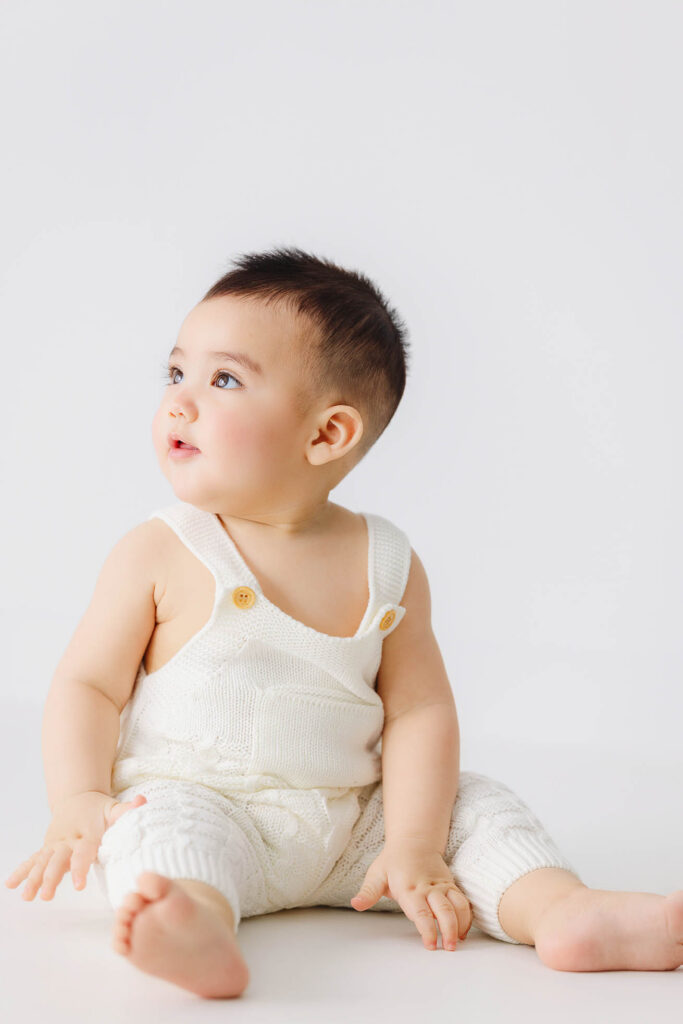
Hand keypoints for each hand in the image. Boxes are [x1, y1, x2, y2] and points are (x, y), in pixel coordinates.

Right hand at [5, 790, 146, 900]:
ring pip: (42, 862)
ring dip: (33, 878)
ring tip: (27, 897)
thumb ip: (128, 810)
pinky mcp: (47, 848)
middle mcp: (67, 839)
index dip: (80, 866)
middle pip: (58, 859)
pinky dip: (22, 871)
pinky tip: (11, 885)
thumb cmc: (99, 809)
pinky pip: (32, 860)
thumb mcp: (114, 808)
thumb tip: (143, 802)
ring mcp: (55, 844)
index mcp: (86, 833)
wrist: (78, 797)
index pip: (83, 851)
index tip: (78, 884)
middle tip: (46, 895)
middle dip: (51, 877)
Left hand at [350, 838, 472, 950]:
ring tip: (458, 941)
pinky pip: (463, 900)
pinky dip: (466, 916)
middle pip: (444, 910)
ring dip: (461, 924)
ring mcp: (441, 885)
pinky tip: (464, 930)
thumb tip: (356, 904)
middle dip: (448, 930)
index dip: (427, 930)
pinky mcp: (450, 885)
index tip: (430, 945)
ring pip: (457, 904)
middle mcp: (428, 887)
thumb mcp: (376, 874)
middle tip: (448, 948)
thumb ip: (368, 892)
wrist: (414, 841)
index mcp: (409, 888)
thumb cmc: (393, 861)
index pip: (421, 912)